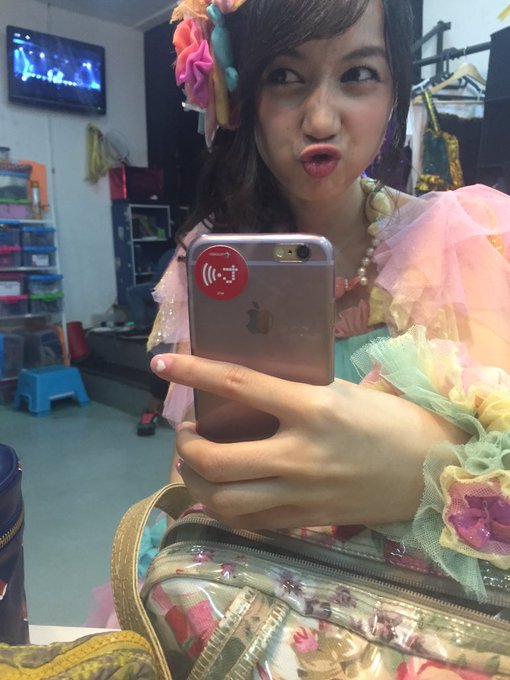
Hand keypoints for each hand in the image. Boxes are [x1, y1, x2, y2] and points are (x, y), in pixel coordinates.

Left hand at [152, 353, 465, 529]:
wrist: (429, 471)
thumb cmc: (387, 419)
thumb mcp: (340, 391)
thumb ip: (292, 392)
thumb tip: (242, 389)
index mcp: (313, 407)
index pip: (237, 384)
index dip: (193, 371)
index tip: (161, 362)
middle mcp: (300, 453)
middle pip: (215, 458)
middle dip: (183, 444)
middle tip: (185, 431)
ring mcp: (301, 494)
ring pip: (224, 500)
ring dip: (195, 481)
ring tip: (195, 464)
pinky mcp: (306, 521)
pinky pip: (249, 522)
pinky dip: (224, 506)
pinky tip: (222, 491)